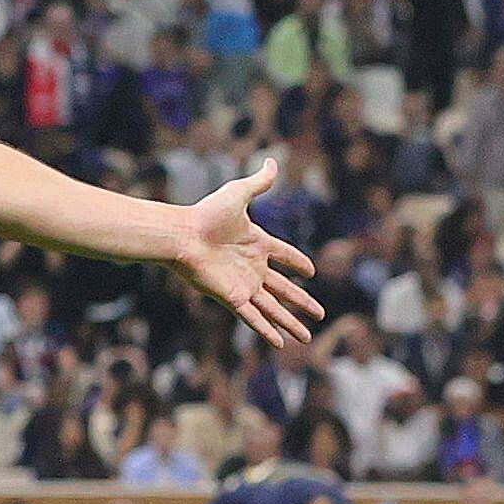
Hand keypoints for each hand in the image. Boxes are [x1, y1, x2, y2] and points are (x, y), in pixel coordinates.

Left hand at [170, 161, 320, 348]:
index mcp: (256, 243)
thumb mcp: (239, 194)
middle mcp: (252, 267)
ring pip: (273, 308)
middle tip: (321, 314)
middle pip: (284, 290)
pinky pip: (253, 318)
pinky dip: (267, 331)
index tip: (311, 272)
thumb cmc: (206, 215)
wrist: (182, 235)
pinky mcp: (233, 297)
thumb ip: (259, 181)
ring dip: (291, 323)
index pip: (284, 256)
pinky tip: (280, 343)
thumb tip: (273, 159)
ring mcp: (243, 284)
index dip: (297, 263)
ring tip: (307, 338)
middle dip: (302, 303)